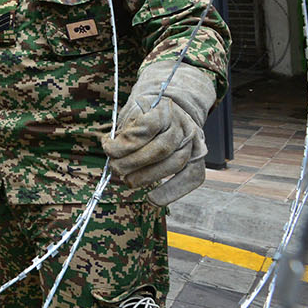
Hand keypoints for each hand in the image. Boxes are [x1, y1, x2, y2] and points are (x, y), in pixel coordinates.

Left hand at [102, 60, 216, 205]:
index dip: (125, 142)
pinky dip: (171, 192)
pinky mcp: (199, 158)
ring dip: (147, 177)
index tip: (108, 149)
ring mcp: (194, 142)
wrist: (173, 108)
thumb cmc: (146, 114)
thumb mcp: (132, 112)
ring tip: (128, 181)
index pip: (146, 128)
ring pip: (174, 164)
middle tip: (115, 168)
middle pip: (160, 149)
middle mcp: (183, 125)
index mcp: (164, 109)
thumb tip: (112, 153)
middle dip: (132, 163)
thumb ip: (125, 131)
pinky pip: (191, 177)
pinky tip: (152, 199)